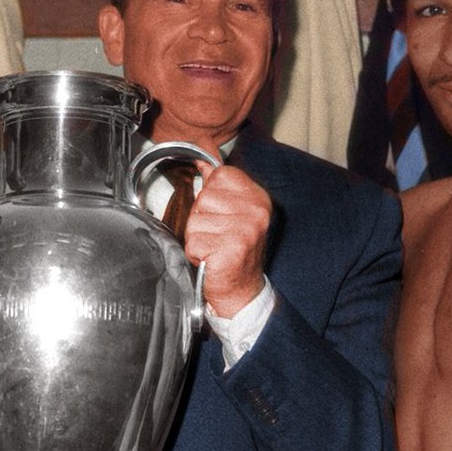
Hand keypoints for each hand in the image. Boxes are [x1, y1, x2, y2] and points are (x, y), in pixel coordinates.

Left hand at [187, 162, 270, 317]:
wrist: (242, 290)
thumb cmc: (234, 250)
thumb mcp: (232, 212)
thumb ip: (218, 186)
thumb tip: (204, 160)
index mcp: (258, 198)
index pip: (220, 174)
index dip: (211, 194)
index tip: (221, 214)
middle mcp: (256, 211)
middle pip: (204, 196)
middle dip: (201, 218)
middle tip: (217, 235)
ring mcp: (246, 230)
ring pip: (195, 219)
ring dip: (197, 236)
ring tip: (214, 247)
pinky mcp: (231, 249)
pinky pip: (193, 241)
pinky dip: (195, 252)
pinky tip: (211, 258)